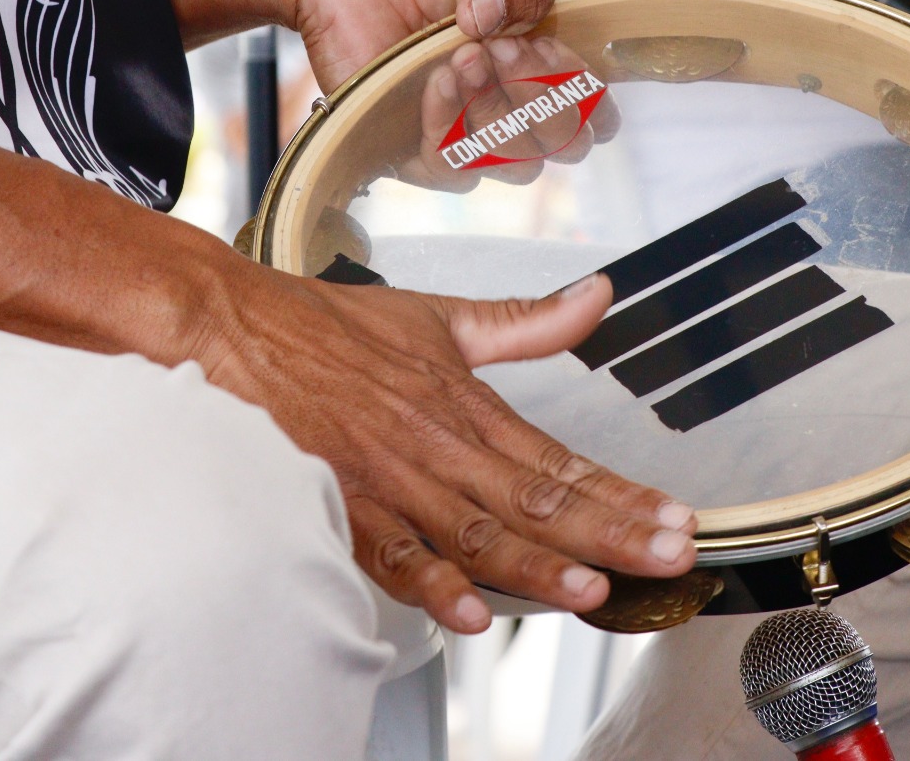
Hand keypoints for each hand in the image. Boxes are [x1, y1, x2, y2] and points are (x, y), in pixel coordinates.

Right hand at [188, 263, 697, 633]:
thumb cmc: (327, 328)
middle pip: (535, 502)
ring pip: (475, 533)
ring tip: (591, 590)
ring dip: (536, 566)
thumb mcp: (438, 317)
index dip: (622, 493)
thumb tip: (595, 296)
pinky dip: (430, 582)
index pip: (559, 460)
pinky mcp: (341, 503)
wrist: (234, 327)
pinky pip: (390, 552)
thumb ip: (524, 321)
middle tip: (668, 557)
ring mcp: (389, 479)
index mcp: (465, 404)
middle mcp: (437, 445)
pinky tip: (470, 612)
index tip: (675, 518)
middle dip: (609, 533)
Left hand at [399, 34, 622, 192]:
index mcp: (548, 70)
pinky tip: (435, 79)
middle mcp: (513, 111)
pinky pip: (449, 168)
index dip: (586, 96)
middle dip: (540, 96)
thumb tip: (496, 21)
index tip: (543, 46)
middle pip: (564, 147)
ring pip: (514, 165)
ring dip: (495, 110)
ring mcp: (466, 135)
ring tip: (463, 55)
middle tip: (501, 47)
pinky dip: (448, 124)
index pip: (596, 119)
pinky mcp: (411, 149)